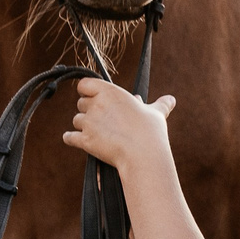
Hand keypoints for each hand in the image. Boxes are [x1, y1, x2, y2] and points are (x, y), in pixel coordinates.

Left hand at [62, 78, 176, 174]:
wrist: (143, 155)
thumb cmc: (151, 132)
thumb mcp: (156, 114)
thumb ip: (160, 105)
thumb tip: (170, 100)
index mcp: (111, 93)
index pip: (85, 84)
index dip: (88, 90)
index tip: (94, 97)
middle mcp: (96, 105)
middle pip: (80, 103)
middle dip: (88, 110)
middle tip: (99, 118)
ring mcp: (89, 122)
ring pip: (76, 120)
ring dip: (82, 125)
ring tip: (95, 131)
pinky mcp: (84, 140)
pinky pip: (69, 137)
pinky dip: (71, 138)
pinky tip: (73, 138)